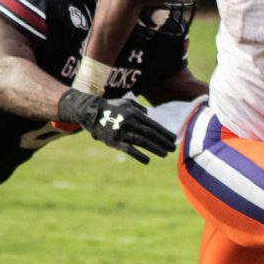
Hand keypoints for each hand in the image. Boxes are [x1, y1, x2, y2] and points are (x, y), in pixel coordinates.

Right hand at [57, 89, 176, 163]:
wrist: (91, 112)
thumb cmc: (110, 107)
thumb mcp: (125, 103)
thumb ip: (139, 108)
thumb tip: (148, 114)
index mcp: (134, 113)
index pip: (153, 125)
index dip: (163, 132)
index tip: (173, 138)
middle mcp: (129, 122)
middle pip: (150, 134)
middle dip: (162, 141)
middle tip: (172, 148)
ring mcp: (122, 132)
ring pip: (142, 142)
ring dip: (155, 148)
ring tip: (165, 154)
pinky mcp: (114, 141)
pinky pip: (128, 150)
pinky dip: (138, 155)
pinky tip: (147, 160)